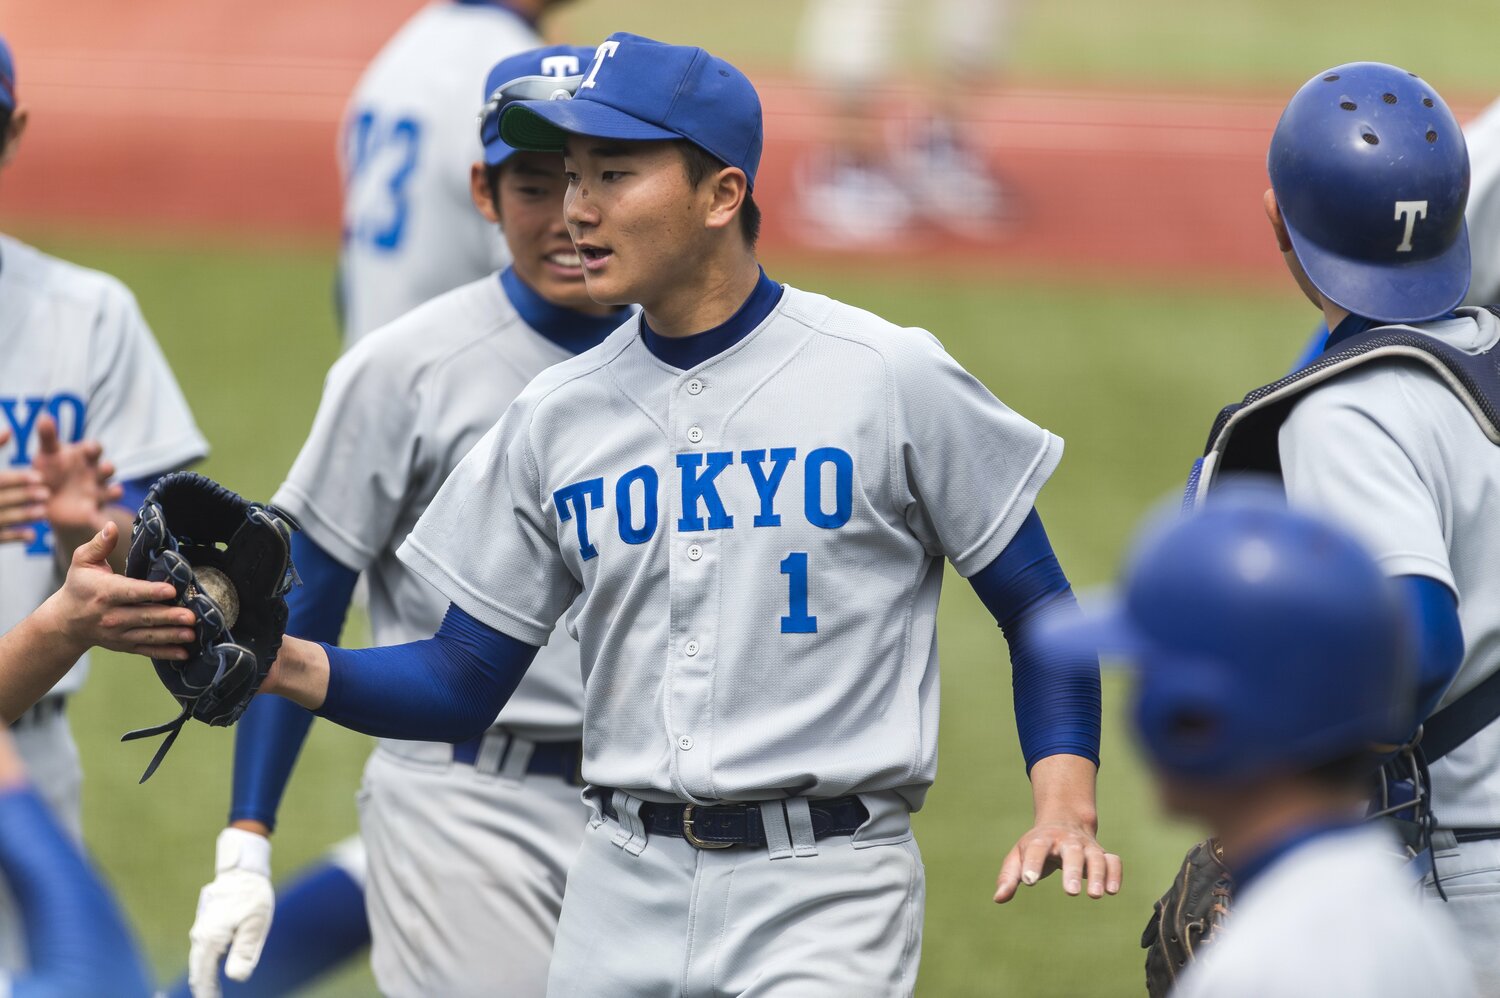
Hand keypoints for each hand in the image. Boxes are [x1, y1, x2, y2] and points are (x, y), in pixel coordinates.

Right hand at [0, 428, 47, 544]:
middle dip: (23, 496)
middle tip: (47, 494)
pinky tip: (32, 535)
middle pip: (0, 499)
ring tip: (43, 512)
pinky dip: (14, 536)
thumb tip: (9, 431)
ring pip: (1, 519)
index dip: (17, 478)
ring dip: (22, 515)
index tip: (40, 476)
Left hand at [29, 414, 120, 535]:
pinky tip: (100, 522)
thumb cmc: (51, 470)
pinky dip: (102, 520)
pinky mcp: (92, 511)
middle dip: (108, 469)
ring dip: (114, 491)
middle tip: (106, 468)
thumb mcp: (48, 454)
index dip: (93, 449)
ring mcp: (96, 493)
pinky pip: (99, 516)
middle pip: (107, 469)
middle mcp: (95, 474)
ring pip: (111, 491)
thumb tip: (44, 416)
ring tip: (115, 492)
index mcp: (85, 457)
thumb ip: (48, 437)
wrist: (51, 500)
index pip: (94, 449)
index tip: (89, 449)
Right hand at [39, 522, 195, 658]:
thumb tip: (112, 526)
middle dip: (168, 616)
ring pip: (148, 635)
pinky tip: (184, 653)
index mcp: (104, 592)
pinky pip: (146, 650)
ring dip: (171, 635)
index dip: (150, 592)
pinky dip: (165, 653)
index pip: (130, 592)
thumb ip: (100, 544)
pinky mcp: (124, 645)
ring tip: (192, 633)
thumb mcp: (83, 562)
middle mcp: (111, 615)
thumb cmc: (79, 587)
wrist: (65, 622)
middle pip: (144, 616)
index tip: (170, 590)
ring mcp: (118, 633)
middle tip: (191, 616)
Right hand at [188, 828, 274, 996]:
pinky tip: (213, 975)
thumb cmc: (253, 896)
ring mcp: (200, 931)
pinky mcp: (205, 926)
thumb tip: (235, 978)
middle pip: (197, 972)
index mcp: (210, 940)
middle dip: (204, 990)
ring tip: (213, 994)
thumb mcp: (256, 924)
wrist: (242, 870)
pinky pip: (201, 953)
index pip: (202, 977)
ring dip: (204, 980)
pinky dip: (205, 967)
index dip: (207, 995)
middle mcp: (200, 937)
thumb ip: (244, 951)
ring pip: (198, 963)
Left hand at [994, 818, 1121, 902]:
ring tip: (1094, 895)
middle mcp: (1066, 841)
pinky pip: (1113, 861)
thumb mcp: (1018, 856)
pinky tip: (1112, 891)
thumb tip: (998, 898)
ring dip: (1096, 874)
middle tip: (1070, 892)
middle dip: (1072, 871)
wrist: (1063, 822)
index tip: (1028, 881)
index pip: (1036, 849)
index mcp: (1041, 839)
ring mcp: (1086, 846)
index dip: (1032, 863)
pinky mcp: (1102, 854)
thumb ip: (1009, 877)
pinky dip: (1115, 873)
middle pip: (1071, 852)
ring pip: (1095, 857)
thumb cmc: (1037, 846)